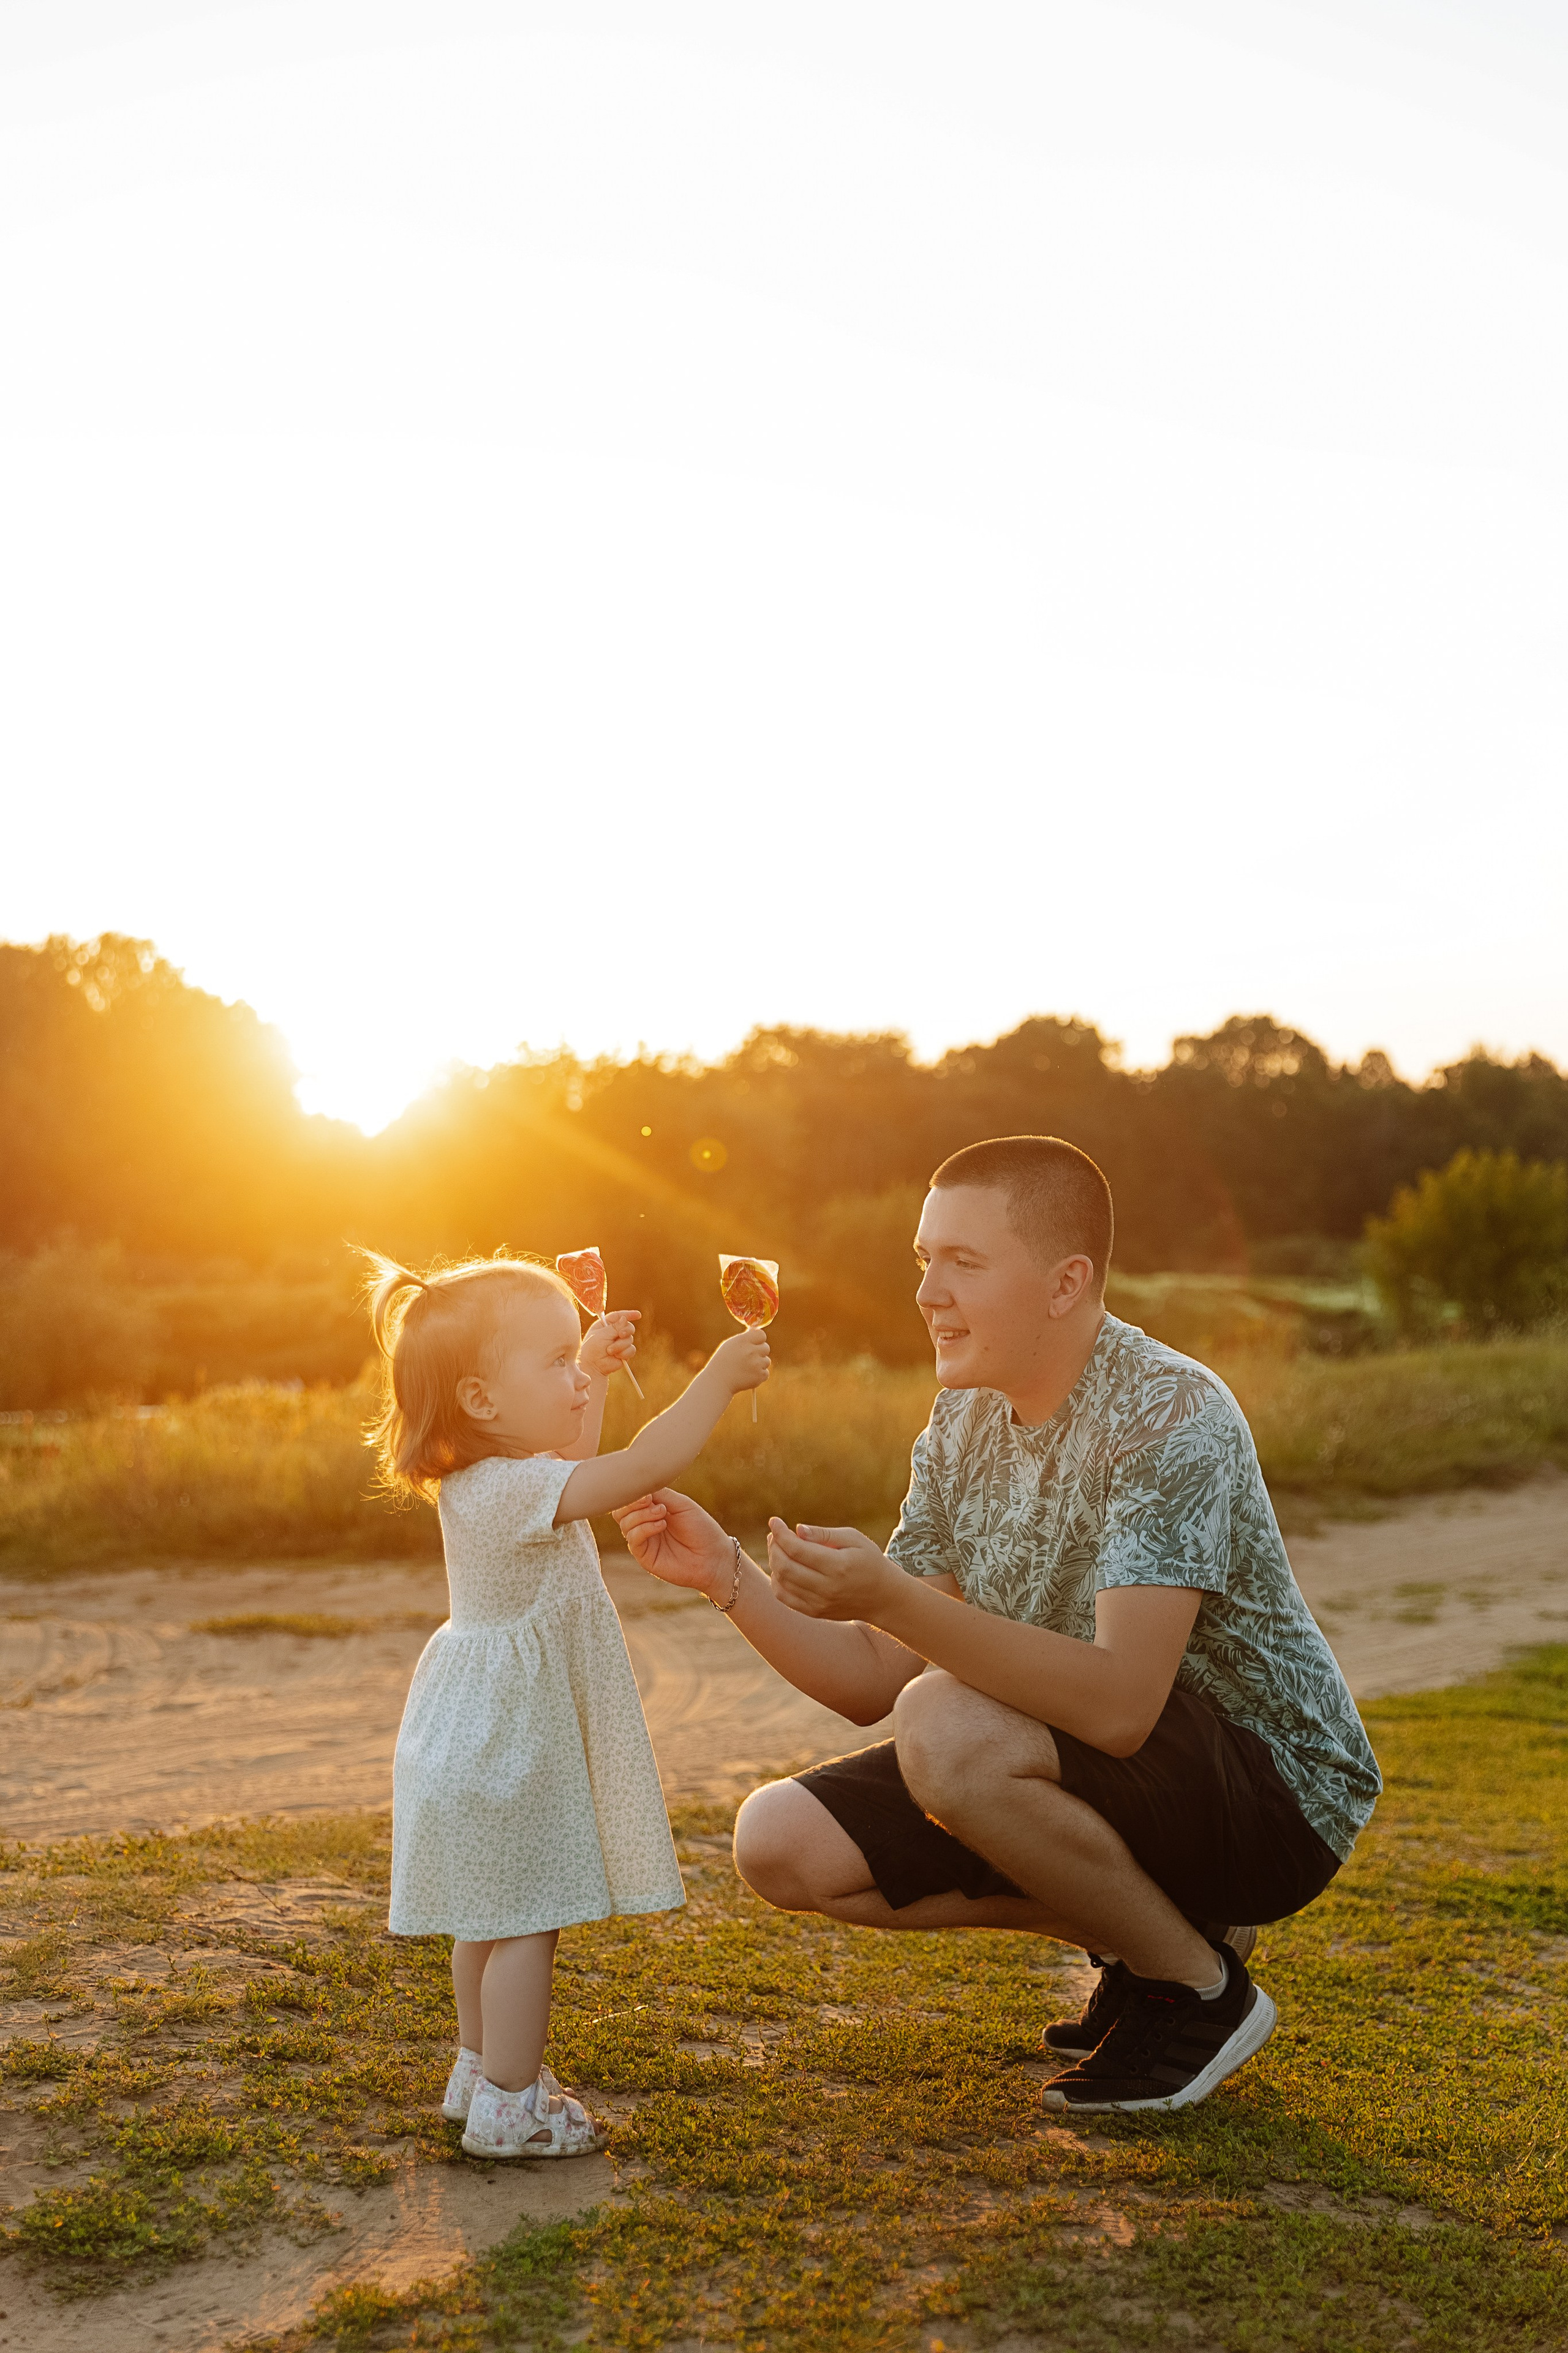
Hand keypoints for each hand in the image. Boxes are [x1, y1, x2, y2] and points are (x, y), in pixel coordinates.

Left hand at [577, 1308, 639, 1380]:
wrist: (593, 1366)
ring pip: (630, 1339)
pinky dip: (624, 1353)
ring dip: (620, 1345)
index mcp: (606, 1325)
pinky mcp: (624, 1353)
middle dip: (626, 1330)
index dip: (629, 1314)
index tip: (638, 1315)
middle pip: (628, 1327)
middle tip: (620, 1335)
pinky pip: (631, 1349)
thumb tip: (625, 1318)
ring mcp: (620, 1343)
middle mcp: (614, 1333)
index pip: (619, 1316)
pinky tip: (616, 1356)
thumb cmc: (592, 1348)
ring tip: (610, 1351)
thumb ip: (615, 1327)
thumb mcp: (602, 1334)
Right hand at [611, 1489, 732, 1599]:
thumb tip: (639, 1486)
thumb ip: (661, 1494)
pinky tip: (662, 1525)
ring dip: (641, 1515)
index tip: (647, 1491)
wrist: (714, 1556)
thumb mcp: (682, 1504)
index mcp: (652, 1509)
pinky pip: (633, 1540)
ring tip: (663, 1513)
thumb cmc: (701, 1528)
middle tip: (649, 1501)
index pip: (630, 1498)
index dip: (633, 1493)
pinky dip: (644, 1529)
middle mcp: (644, 1524)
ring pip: (624, 1524)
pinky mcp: (644, 1556)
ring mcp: (644, 1540)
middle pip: (620, 1511)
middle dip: (630, 1503)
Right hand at [709, 1326, 771, 1396]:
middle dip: (759, 1352)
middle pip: (766, 1348)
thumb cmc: (723, 1361)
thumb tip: (757, 1332)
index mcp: (743, 1341)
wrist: (718, 1381)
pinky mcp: (759, 1376)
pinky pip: (765, 1373)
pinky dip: (758, 1375)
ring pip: (766, 1361)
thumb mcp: (730, 1344)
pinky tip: (747, 1375)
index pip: (762, 1335)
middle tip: (749, 1358)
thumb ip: (745, 1338)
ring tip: (746, 1368)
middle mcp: (751, 1351)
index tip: (754, 1343)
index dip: (759, 1340)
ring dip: (759, 1364)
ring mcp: (756, 1364)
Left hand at [767, 1520, 899, 1621]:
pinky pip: (784, 1597)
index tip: (774, 1521)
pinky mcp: (815, 1612)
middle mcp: (826, 1587)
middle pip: (784, 1566)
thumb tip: (797, 1529)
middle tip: (775, 1534)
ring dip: (774, 1561)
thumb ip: (825, 1534)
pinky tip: (782, 1567)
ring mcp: (819, 1603)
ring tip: (778, 1547)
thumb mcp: (854, 1539)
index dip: (780, 1533)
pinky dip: (777, 1581)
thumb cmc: (869, 1561)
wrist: (883, 1597)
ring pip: (781, 1581)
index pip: (797, 1549)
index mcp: (838, 1566)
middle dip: (774, 1546)